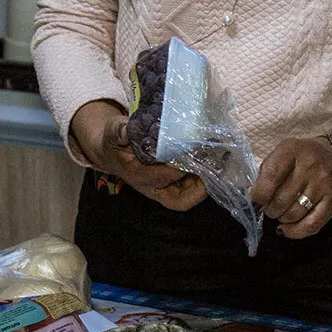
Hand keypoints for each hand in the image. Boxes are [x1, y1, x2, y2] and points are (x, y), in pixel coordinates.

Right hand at [70, 100, 206, 210]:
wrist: (112, 152)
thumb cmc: (115, 142)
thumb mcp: (113, 132)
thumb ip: (118, 132)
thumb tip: (125, 130)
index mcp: (137, 175)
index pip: (161, 177)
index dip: (179, 168)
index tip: (193, 152)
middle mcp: (152, 187)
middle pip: (179, 200)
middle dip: (199, 189)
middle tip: (213, 167)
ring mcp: (163, 188)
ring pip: (188, 196)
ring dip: (205, 182)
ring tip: (220, 160)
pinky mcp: (172, 184)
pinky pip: (190, 188)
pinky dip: (203, 176)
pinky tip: (214, 157)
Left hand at [250, 136, 331, 239]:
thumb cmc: (301, 158)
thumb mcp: (282, 153)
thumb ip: (267, 172)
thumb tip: (253, 197)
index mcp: (292, 150)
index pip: (270, 176)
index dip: (259, 194)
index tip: (256, 199)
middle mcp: (310, 166)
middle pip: (281, 199)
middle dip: (270, 209)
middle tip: (269, 207)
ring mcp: (323, 184)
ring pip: (294, 214)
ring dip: (282, 219)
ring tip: (280, 213)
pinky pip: (312, 225)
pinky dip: (295, 232)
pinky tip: (286, 229)